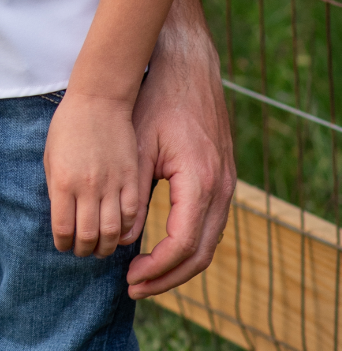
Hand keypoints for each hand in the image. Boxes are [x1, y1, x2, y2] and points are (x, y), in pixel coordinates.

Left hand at [43, 90, 141, 257]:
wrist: (98, 98)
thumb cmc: (68, 125)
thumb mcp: (51, 156)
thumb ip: (55, 190)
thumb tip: (62, 220)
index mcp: (63, 181)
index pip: (63, 229)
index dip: (63, 243)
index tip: (64, 245)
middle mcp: (87, 186)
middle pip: (88, 236)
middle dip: (84, 250)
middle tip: (84, 251)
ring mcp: (112, 182)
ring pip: (112, 232)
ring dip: (105, 246)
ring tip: (101, 247)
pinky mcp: (132, 177)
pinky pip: (132, 215)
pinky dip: (126, 229)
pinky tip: (119, 230)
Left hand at [126, 0, 234, 297]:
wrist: (186, 63)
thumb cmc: (155, 97)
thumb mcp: (136, 143)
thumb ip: (131, 192)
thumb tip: (122, 238)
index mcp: (200, 181)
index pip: (183, 246)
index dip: (156, 269)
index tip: (128, 278)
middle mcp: (221, 187)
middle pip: (201, 254)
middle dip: (167, 277)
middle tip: (133, 287)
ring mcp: (227, 183)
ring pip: (209, 242)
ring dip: (178, 265)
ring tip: (143, 275)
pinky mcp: (222, 177)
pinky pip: (209, 224)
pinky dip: (187, 244)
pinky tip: (159, 247)